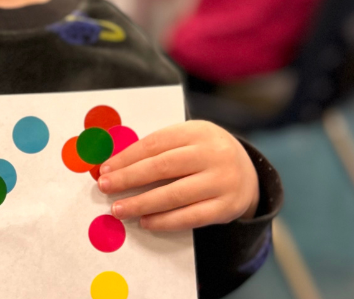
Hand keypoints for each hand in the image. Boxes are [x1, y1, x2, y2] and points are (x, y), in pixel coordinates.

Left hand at [97, 120, 259, 230]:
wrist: (248, 171)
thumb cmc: (204, 153)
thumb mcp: (188, 139)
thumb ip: (159, 148)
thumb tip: (117, 164)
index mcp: (198, 131)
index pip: (155, 143)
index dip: (127, 157)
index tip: (104, 169)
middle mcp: (212, 154)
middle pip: (162, 167)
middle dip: (128, 178)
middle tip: (105, 187)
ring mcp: (222, 181)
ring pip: (174, 194)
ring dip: (142, 203)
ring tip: (119, 209)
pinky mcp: (226, 207)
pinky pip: (191, 217)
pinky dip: (165, 221)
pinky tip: (145, 222)